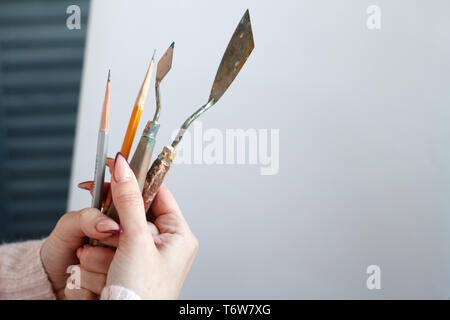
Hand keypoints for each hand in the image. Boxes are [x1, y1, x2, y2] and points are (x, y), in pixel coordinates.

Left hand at [40, 208, 119, 298]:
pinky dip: (81, 290)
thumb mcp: (70, 224)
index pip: (134, 236)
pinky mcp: (109, 295)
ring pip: (109, 280)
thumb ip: (89, 218)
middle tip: (82, 253)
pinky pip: (98, 296)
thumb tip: (110, 225)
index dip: (115, 239)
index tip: (101, 238)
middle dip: (93, 258)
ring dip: (84, 276)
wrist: (48, 276)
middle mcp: (124, 258)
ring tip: (78, 268)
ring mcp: (118, 279)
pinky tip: (79, 283)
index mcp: (121, 235)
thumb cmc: (63, 248)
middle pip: (122, 261)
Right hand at [106, 152, 197, 298]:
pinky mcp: (130, 267)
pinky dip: (101, 257)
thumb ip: (128, 201)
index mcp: (179, 234)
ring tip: (109, 265)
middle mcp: (166, 244)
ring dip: (105, 245)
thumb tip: (123, 167)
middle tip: (110, 232)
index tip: (117, 166)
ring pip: (118, 231)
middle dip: (115, 225)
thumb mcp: (135, 242)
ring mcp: (148, 256)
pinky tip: (103, 272)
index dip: (138, 179)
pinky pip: (111, 248)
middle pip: (134, 212)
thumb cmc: (143, 295)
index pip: (159, 193)